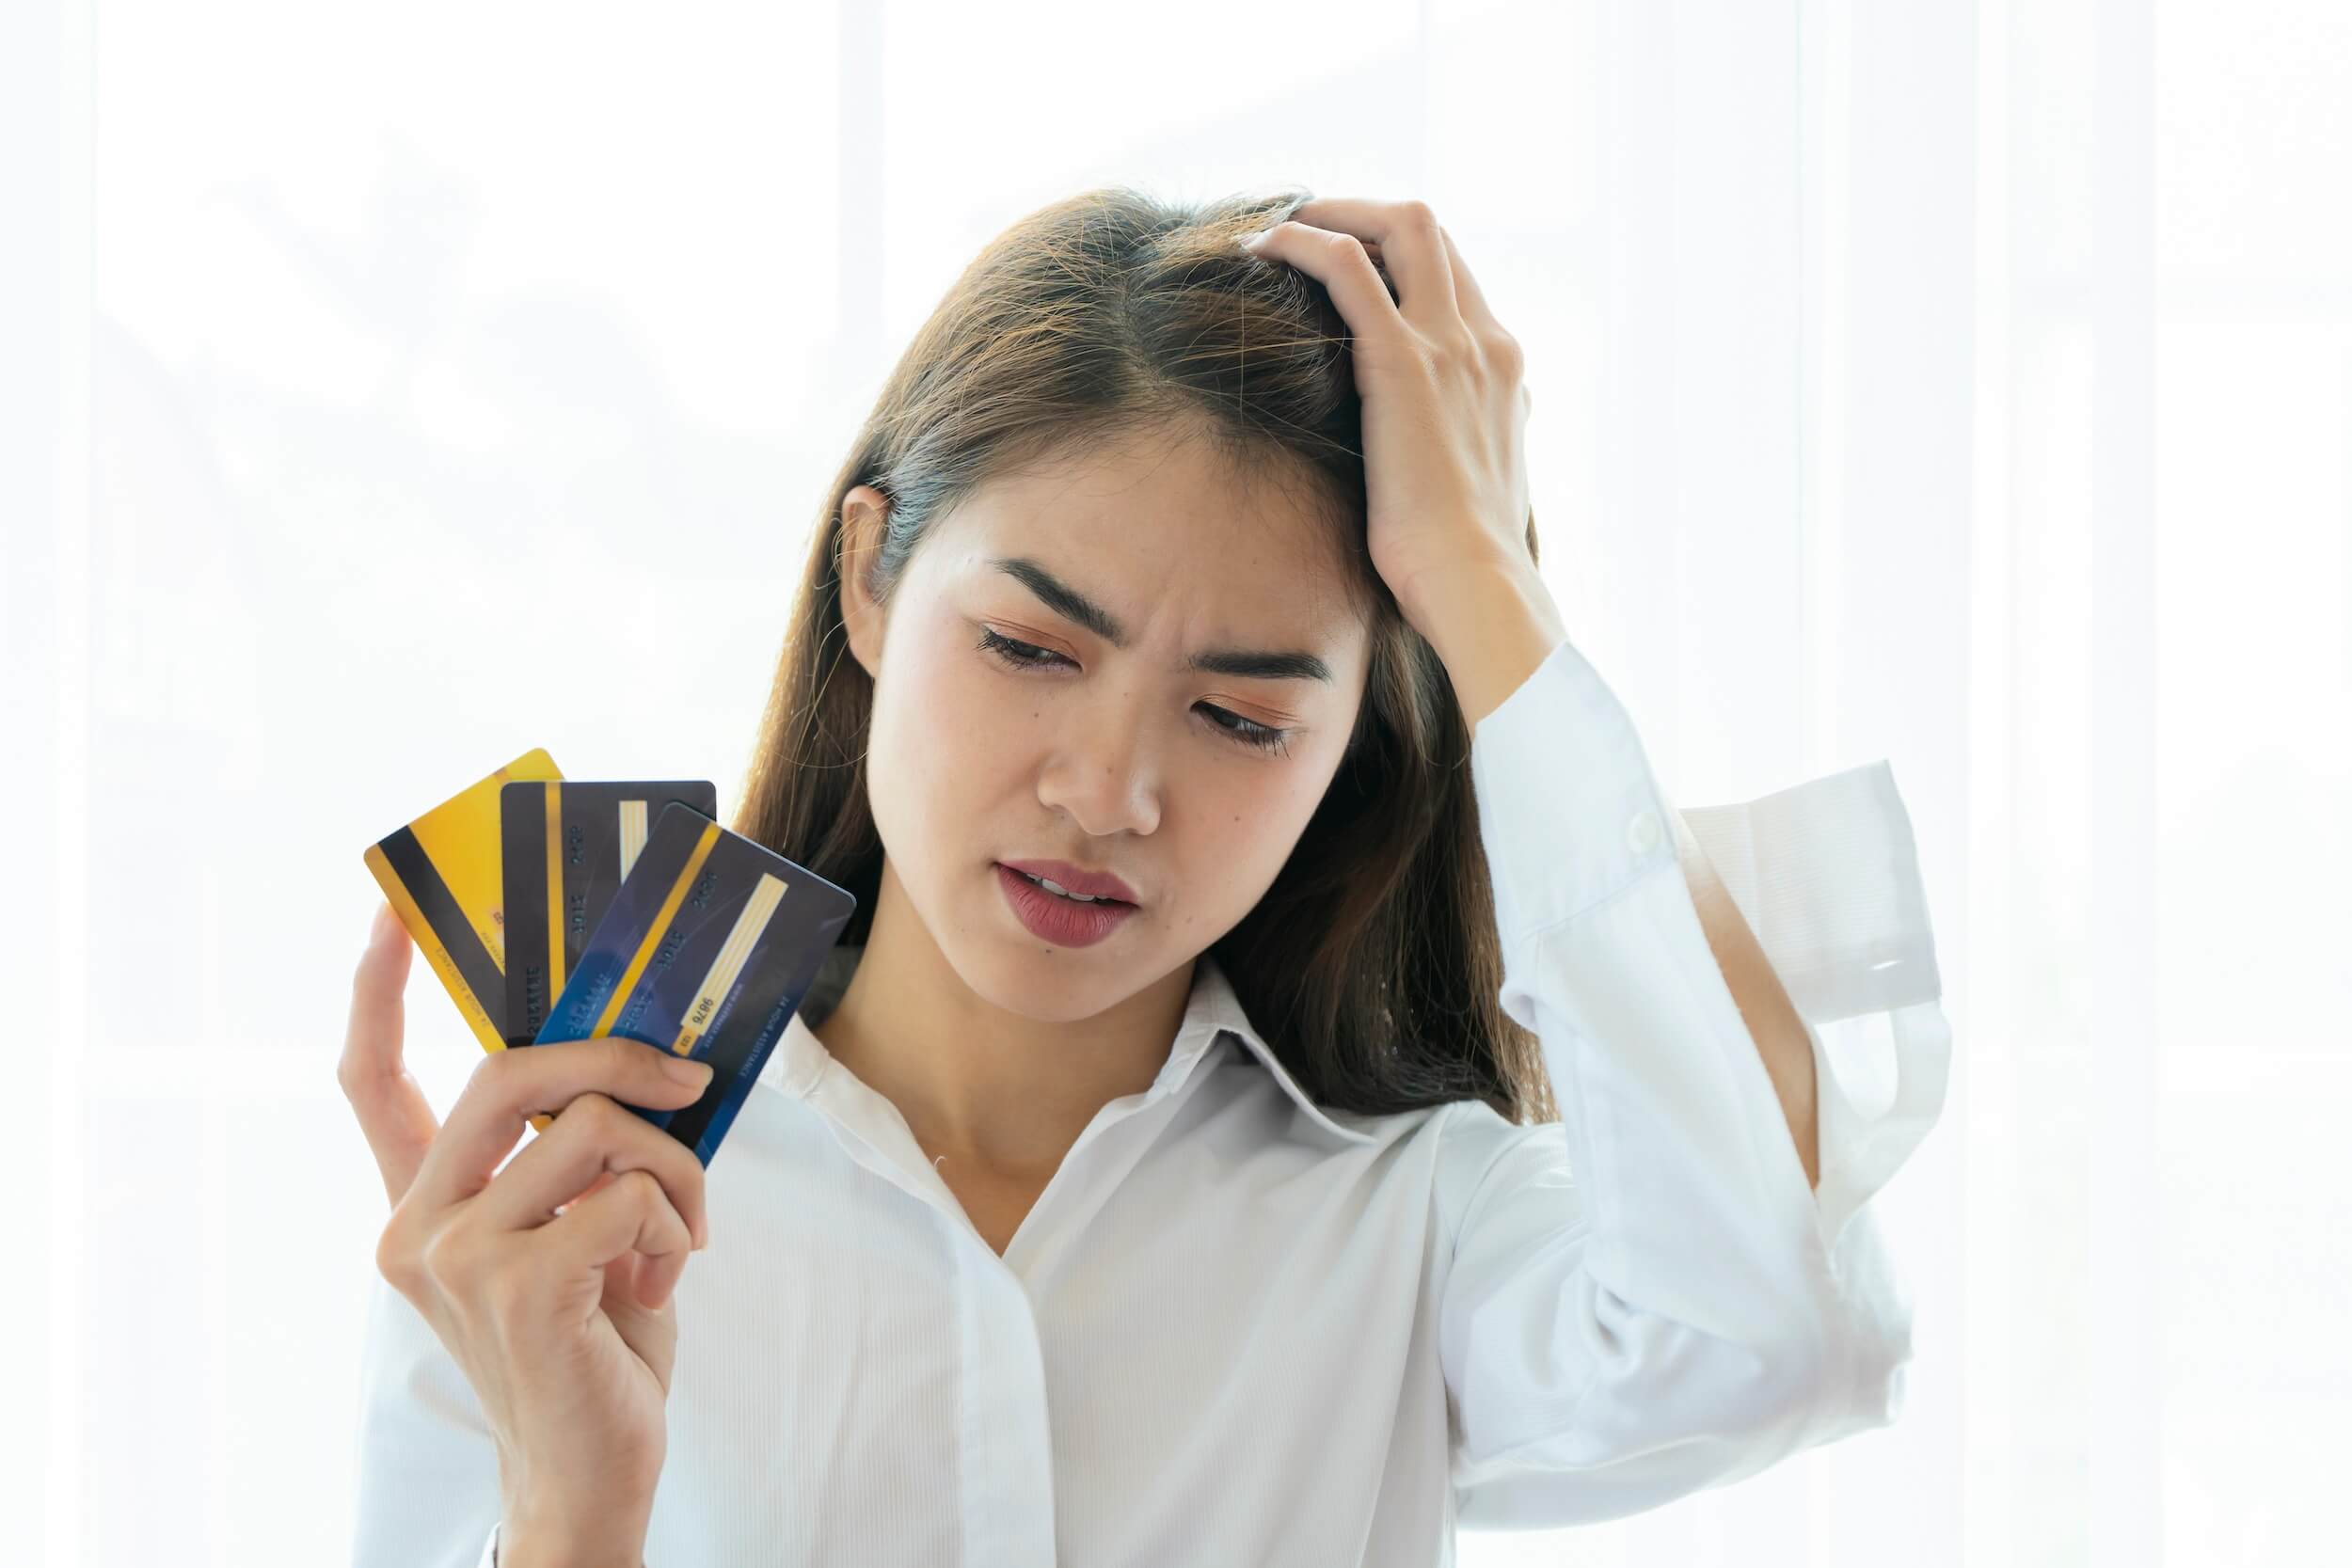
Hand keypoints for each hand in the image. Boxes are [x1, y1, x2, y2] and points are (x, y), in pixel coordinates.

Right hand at [339, 902, 714, 1547]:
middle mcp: (419, 1224)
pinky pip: (629, 1193)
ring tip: (682, 1231)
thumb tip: (641, 1062)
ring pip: (596, 1129)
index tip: (391, 918)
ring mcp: (459, 1257)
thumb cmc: (596, 1343)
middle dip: (616, 1056)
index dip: (377, 993)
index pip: (372, 1083)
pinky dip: (676, 1222)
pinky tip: (664, 1277)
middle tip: (689, 1081)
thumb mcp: (579, 1231)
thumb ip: (576, 1157)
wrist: (592, 1467)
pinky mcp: (518, 1288)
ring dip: (676, 1169)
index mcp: (424, 1204)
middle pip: (511, 1070)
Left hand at [1238, 197, 1537, 628]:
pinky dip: (1305, 243)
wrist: (1477, 585)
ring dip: (1337, 211)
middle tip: (1309, 223)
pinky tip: (1261, 247)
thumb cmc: (1464, 563)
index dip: (1400, 257)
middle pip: (1435, 233)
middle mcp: (1485, 342)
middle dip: (1367, 213)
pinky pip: (1349, 268)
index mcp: (1504, 369)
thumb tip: (1435, 459)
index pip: (1456, 277)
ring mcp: (1449, 346)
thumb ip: (1463, 448)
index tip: (1349, 263)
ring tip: (1280, 224)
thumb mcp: (1474, 490)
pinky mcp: (1402, 363)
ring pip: (1403, 226)